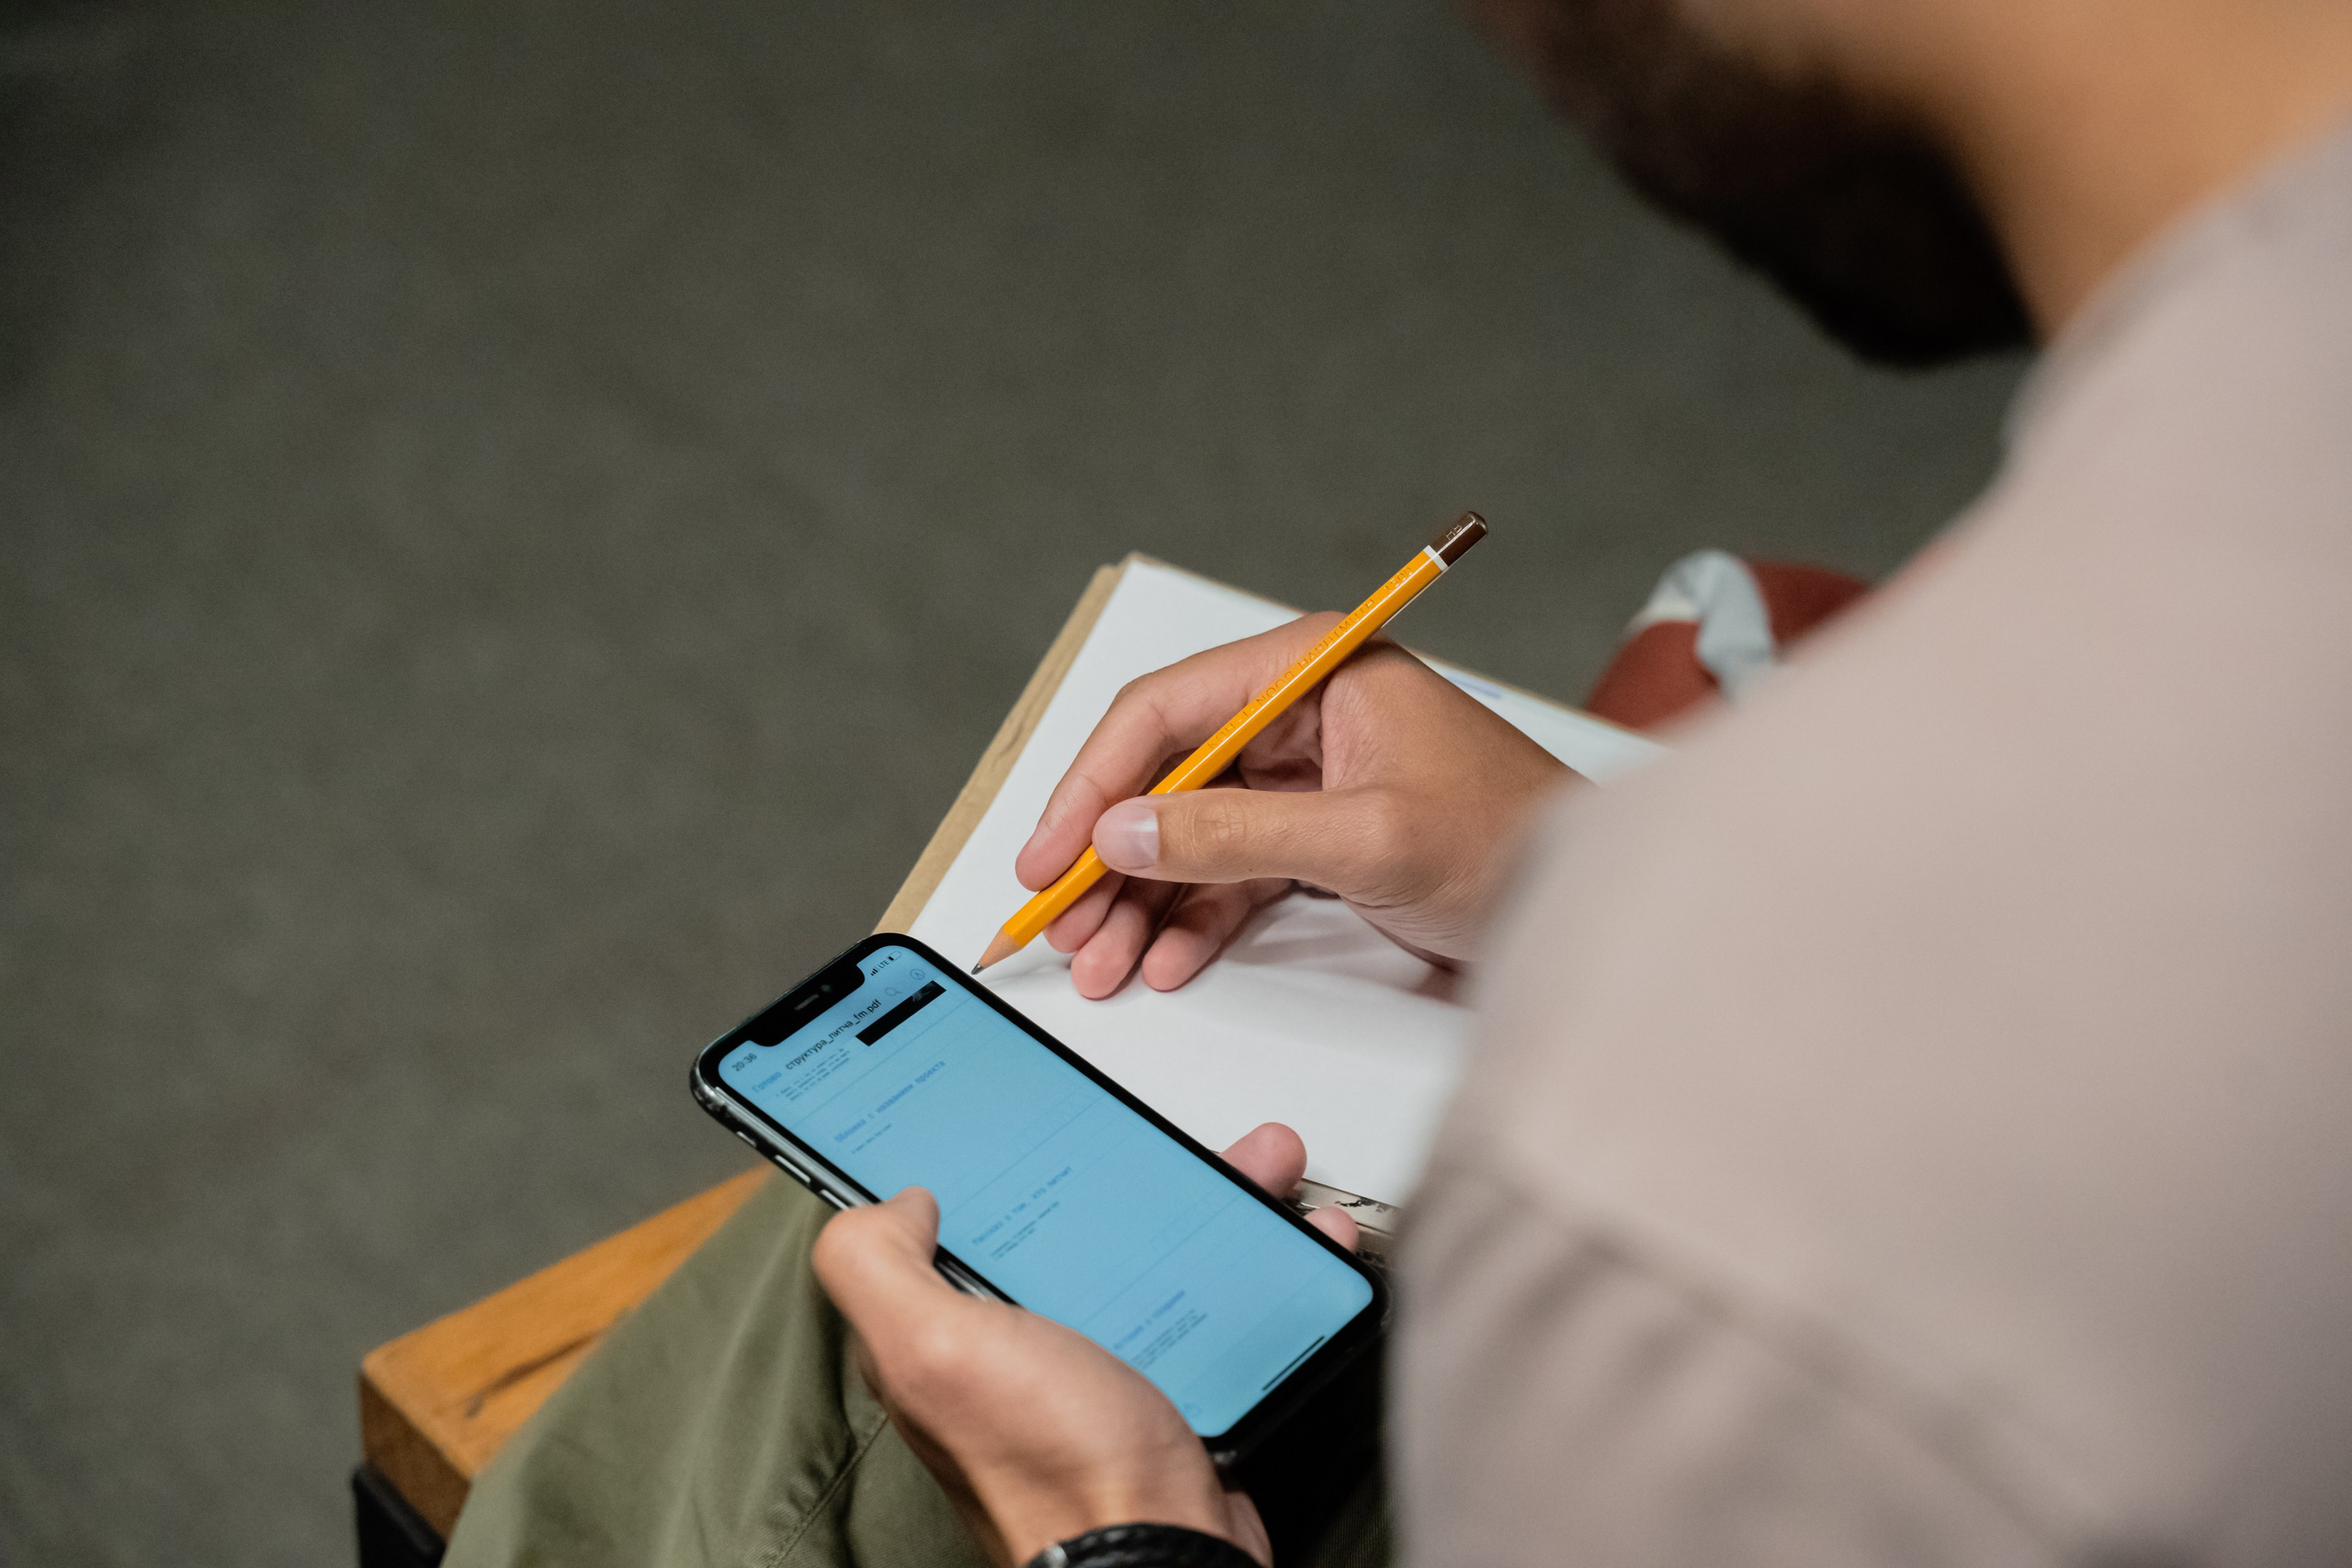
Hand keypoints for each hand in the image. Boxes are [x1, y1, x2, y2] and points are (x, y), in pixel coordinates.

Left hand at [811, 1124, 1356, 1567]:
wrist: (1164, 1551)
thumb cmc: (1055, 1469)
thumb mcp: (935, 1350)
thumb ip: (879, 1268)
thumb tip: (890, 1202)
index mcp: (945, 1332)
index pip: (940, 1226)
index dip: (970, 1162)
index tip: (1012, 1107)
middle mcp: (1012, 1349)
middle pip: (1059, 1223)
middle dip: (1117, 1165)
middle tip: (1163, 1133)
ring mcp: (1093, 1365)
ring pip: (1144, 1250)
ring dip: (1202, 1201)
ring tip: (1252, 1166)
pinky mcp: (1165, 1384)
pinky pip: (1204, 1300)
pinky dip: (1250, 1263)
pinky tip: (1285, 1239)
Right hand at [1015, 618, 1573, 997]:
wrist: (1592, 902)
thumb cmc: (1512, 840)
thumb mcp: (1366, 839)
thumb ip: (1237, 837)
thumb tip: (1123, 834)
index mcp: (1313, 669)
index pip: (1166, 713)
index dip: (1092, 785)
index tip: (1049, 855)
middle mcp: (1300, 712)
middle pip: (1166, 777)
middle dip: (1109, 857)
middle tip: (1065, 926)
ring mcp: (1307, 776)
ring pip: (1190, 833)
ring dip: (1141, 900)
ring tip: (1103, 964)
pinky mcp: (1319, 834)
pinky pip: (1230, 872)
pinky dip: (1193, 918)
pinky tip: (1164, 960)